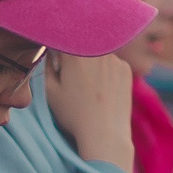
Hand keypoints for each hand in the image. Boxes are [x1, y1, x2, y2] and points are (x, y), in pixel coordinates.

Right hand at [45, 53, 135, 171]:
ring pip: (97, 53)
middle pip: (81, 45)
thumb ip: (45, 66)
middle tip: (73, 76)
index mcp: (74, 53)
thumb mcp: (50, 92)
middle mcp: (96, 50)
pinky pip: (112, 63)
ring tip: (89, 86)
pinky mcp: (126, 69)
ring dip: (92, 62)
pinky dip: (106, 71)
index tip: (55, 60)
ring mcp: (114, 58)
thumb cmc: (73, 114)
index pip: (61, 39)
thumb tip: (48, 51)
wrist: (105, 133)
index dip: (56, 49)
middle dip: (75, 56)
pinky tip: (103, 89)